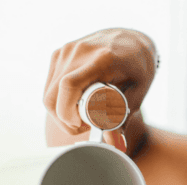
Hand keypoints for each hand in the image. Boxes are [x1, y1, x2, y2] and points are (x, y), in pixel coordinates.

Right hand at [43, 29, 157, 140]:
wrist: (130, 38)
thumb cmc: (138, 66)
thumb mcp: (138, 93)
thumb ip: (124, 119)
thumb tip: (115, 146)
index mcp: (102, 59)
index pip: (69, 87)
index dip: (69, 114)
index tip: (84, 126)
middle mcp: (79, 52)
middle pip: (53, 96)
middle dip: (64, 120)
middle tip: (85, 126)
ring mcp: (66, 51)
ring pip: (48, 94)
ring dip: (61, 112)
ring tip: (84, 115)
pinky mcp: (59, 53)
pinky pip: (50, 85)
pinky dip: (59, 100)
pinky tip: (76, 103)